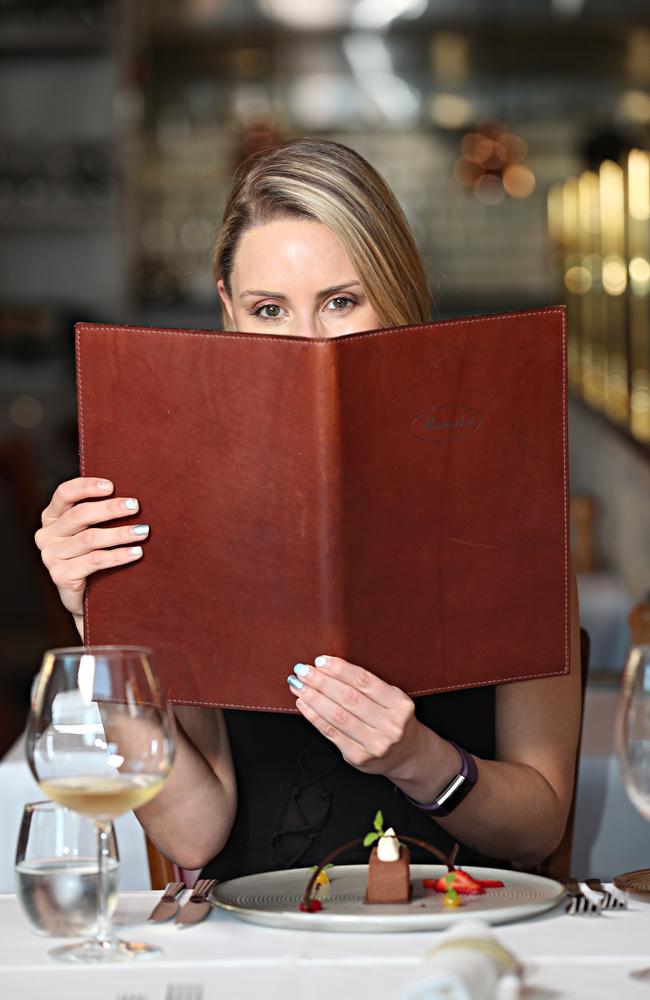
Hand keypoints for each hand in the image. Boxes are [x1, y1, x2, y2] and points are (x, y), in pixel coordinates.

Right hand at [34, 477, 147, 618]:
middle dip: (110, 509)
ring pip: (89, 538)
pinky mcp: (61, 576)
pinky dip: (118, 556)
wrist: (86, 600)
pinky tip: (136, 552)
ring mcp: (51, 556)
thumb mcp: (89, 531)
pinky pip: (94, 561)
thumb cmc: (91, 557)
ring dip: (119, 533)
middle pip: (79, 515)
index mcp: (52, 518)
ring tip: (143, 531)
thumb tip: (130, 497)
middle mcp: (47, 535)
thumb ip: (98, 514)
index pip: (64, 493)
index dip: (87, 486)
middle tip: (135, 506)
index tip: (111, 486)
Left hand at [287, 655, 425, 781]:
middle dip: (322, 682)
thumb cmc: (394, 720)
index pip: (365, 681)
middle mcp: (390, 726)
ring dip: (314, 698)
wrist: (408, 755)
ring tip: (298, 685)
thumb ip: (368, 686)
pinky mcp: (358, 757)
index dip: (340, 670)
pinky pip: (331, 733)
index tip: (320, 660)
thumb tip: (329, 667)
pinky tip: (303, 704)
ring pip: (337, 716)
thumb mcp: (393, 699)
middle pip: (349, 698)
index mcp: (400, 705)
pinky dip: (314, 716)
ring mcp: (375, 744)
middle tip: (303, 670)